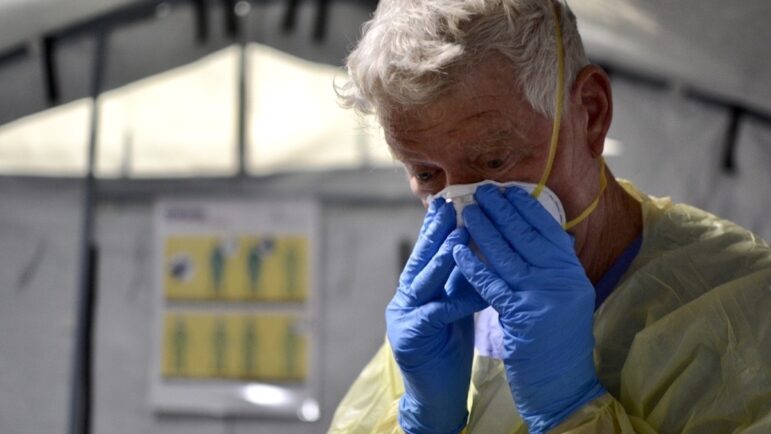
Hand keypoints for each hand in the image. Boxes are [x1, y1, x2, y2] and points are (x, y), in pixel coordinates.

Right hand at [387, 199, 487, 433]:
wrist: (436, 394)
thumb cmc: (448, 347)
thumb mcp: (454, 306)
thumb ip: (458, 280)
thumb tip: (476, 248)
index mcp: (416, 289)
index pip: (426, 252)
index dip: (435, 227)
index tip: (448, 201)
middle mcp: (405, 298)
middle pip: (420, 259)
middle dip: (435, 231)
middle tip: (449, 205)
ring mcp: (404, 317)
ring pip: (423, 281)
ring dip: (441, 257)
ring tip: (459, 235)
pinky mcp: (411, 338)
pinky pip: (437, 314)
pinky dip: (455, 300)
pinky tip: (474, 289)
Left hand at [452, 185, 605, 433]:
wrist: (563, 387)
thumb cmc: (559, 344)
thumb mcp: (565, 299)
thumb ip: (555, 269)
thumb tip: (545, 235)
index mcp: (573, 273)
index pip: (549, 230)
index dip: (528, 208)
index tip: (509, 191)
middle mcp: (563, 281)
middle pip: (527, 236)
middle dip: (502, 210)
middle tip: (482, 191)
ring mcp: (544, 298)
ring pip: (507, 255)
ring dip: (484, 230)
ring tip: (468, 211)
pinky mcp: (522, 316)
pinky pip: (491, 284)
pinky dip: (472, 266)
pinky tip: (457, 251)